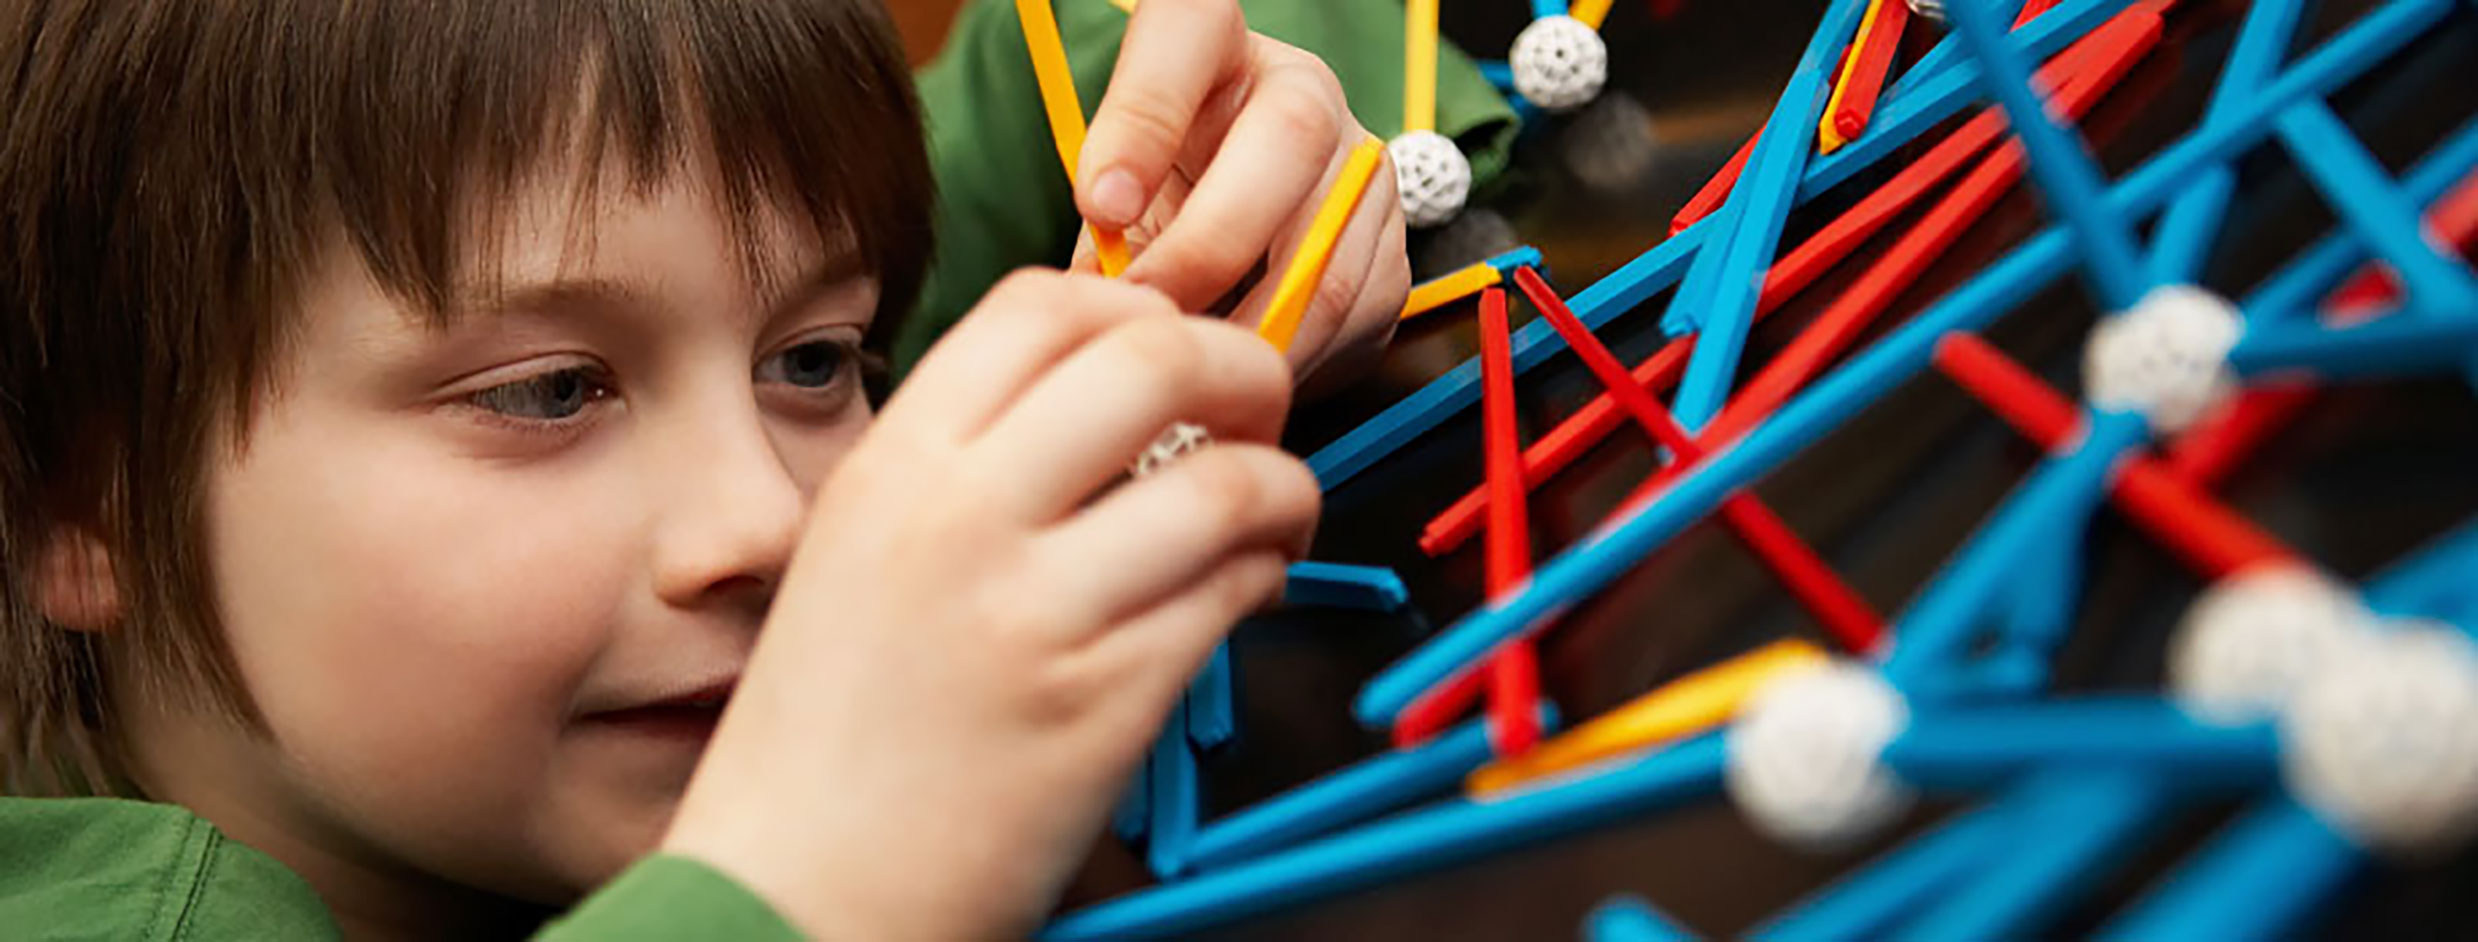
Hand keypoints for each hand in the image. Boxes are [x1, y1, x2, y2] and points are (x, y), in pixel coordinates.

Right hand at [661, 270, 1319, 937]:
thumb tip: (1119, 394)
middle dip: (1244, 370)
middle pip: (1155, 358)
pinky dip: (1266, 577)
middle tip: (1258, 412)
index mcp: (893, 467)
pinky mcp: (1106, 703)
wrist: (792, 895)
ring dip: (1283, 487)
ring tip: (1272, 518)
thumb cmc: (833, 734)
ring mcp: (1036, 611)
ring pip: (1227, 482)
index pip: (1046, 304)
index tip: (1173, 352)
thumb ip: (967, 467)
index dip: (1141, 309)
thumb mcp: (858, 554)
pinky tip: (1243, 593)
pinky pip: (1234, 592)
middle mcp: (959, 518)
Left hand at [1075, 0, 1408, 393]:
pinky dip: (1296, 353)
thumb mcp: (1120, 190)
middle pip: (1290, 135)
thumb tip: (1096, 301)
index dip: (1143, 115)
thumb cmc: (1167, 190)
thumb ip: (1108, 231)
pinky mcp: (1392, 238)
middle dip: (1212, 247)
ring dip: (1254, 325)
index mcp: (1215, 45)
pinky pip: (1356, 309)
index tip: (1101, 204)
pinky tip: (1246, 365)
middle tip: (1155, 313)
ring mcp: (1360, 161)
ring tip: (1194, 361)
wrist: (1240, 215)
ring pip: (1329, 244)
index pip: (1189, 24)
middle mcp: (1303, 86)